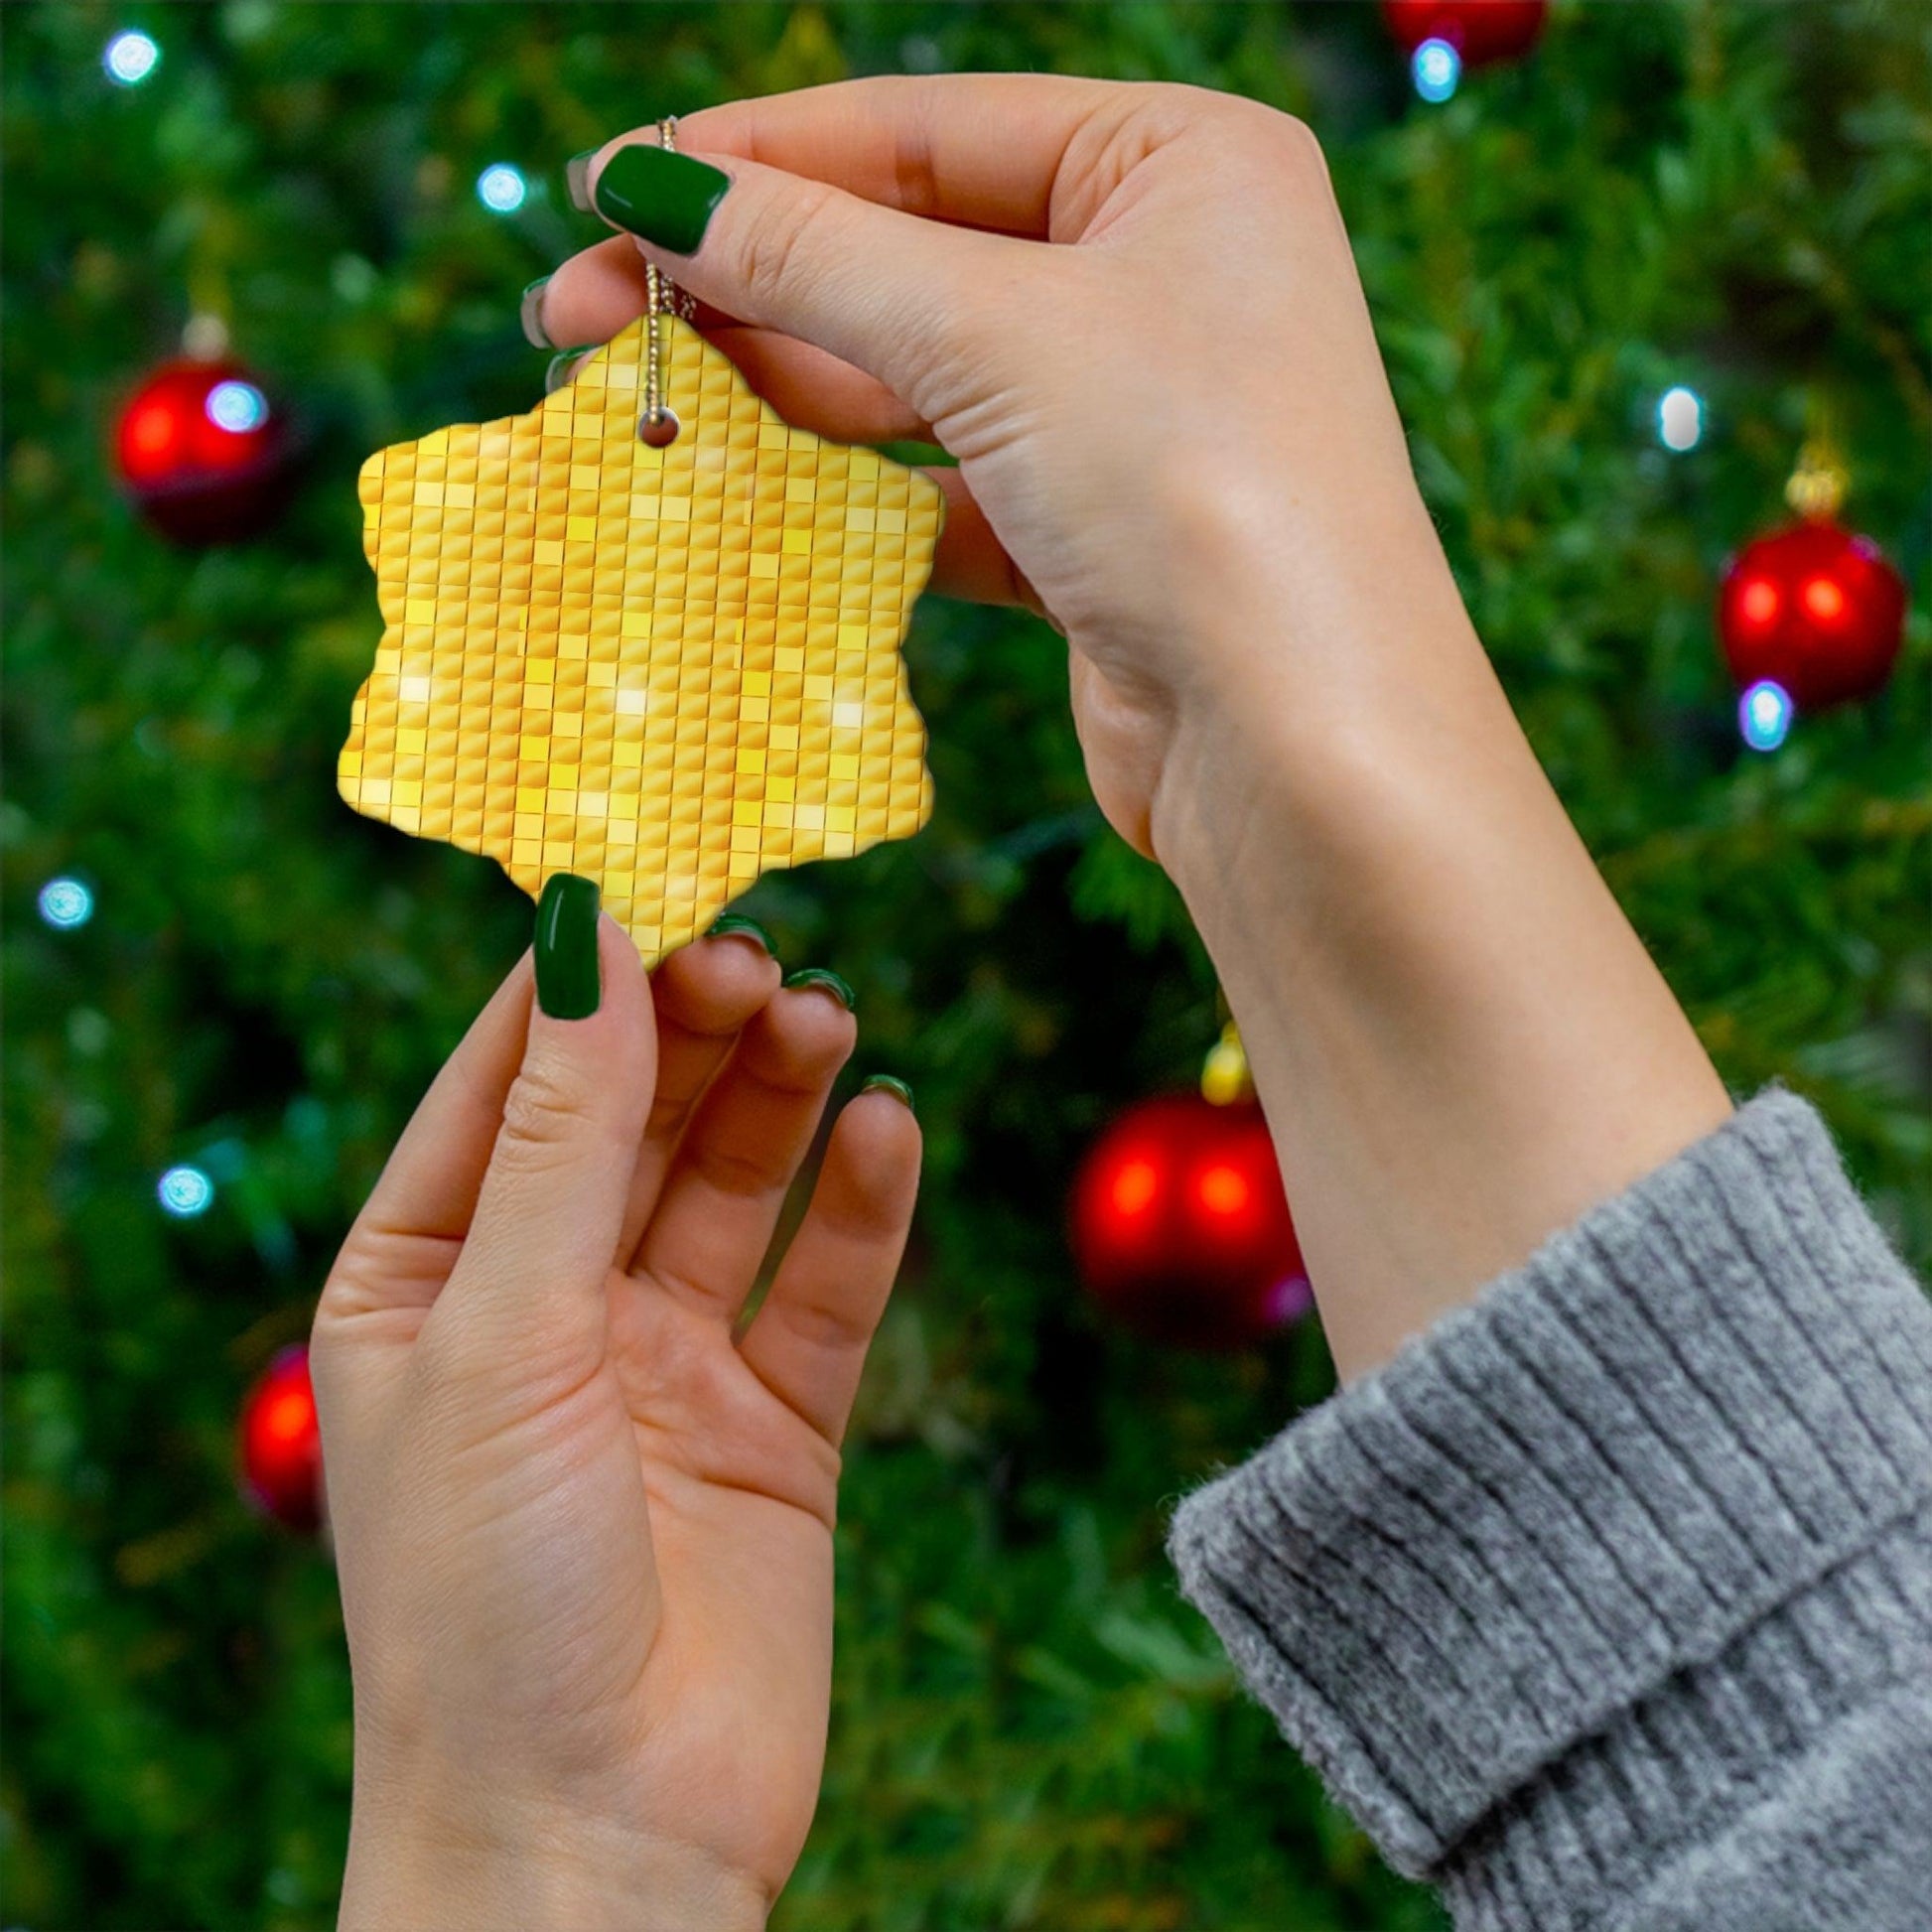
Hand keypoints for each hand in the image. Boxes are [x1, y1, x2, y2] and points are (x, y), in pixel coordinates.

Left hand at [312, 908, 917, 1929]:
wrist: (595, 1841)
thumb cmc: (486, 1599)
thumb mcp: (502, 1335)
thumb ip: (560, 1136)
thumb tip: (587, 935)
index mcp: (424, 1282)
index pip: (503, 1084)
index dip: (577, 982)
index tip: (655, 878)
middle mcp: (544, 1310)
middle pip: (631, 1119)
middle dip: (692, 1030)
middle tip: (762, 955)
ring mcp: (664, 1367)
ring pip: (733, 1185)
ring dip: (780, 1096)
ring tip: (829, 1016)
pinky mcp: (774, 1428)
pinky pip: (824, 1287)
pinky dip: (861, 1205)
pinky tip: (888, 1127)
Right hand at [536, 75, 1435, 860]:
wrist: (1302, 749)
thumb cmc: (1195, 489)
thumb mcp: (995, 334)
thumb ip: (815, 255)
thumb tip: (648, 188)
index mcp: (1180, 162)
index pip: (922, 129)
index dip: (752, 158)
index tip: (604, 189)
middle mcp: (1165, 272)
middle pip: (907, 249)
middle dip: (745, 281)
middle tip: (574, 315)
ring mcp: (1131, 410)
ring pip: (916, 372)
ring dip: (779, 386)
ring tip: (636, 398)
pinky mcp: (1095, 535)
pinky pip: (942, 483)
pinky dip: (848, 491)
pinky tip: (741, 492)